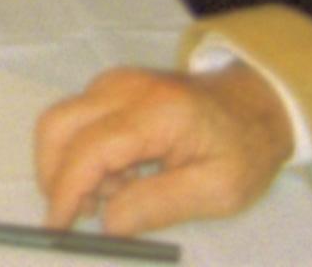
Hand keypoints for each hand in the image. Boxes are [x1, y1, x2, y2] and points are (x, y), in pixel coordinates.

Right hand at [35, 63, 296, 237]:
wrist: (256, 104)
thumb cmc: (243, 149)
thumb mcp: (219, 190)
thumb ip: (160, 205)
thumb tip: (107, 224)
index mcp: (158, 112)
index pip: (91, 148)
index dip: (67, 191)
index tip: (58, 229)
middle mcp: (126, 87)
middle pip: (58, 125)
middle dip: (55, 177)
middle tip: (84, 214)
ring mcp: (115, 82)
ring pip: (62, 123)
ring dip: (73, 168)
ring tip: (121, 191)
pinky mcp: (111, 87)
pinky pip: (77, 121)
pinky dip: (84, 155)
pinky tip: (122, 174)